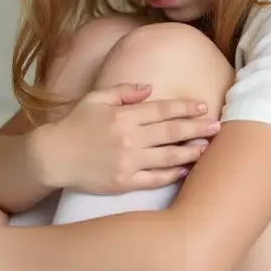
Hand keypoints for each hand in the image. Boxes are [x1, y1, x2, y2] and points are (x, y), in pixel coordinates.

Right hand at [32, 83, 218, 193]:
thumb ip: (124, 90)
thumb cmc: (74, 125)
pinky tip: (186, 169)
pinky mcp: (124, 182)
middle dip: (197, 128)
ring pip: (168, 156)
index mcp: (123, 116)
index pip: (162, 109)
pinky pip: (155, 179)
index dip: (185, 108)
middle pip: (171, 132)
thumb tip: (150, 88)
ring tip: (207, 147)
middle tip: (217, 126)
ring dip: (190, 151)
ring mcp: (128, 162)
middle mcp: (129, 138)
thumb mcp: (95, 99)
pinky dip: (172, 174)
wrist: (52, 156)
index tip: (203, 107)